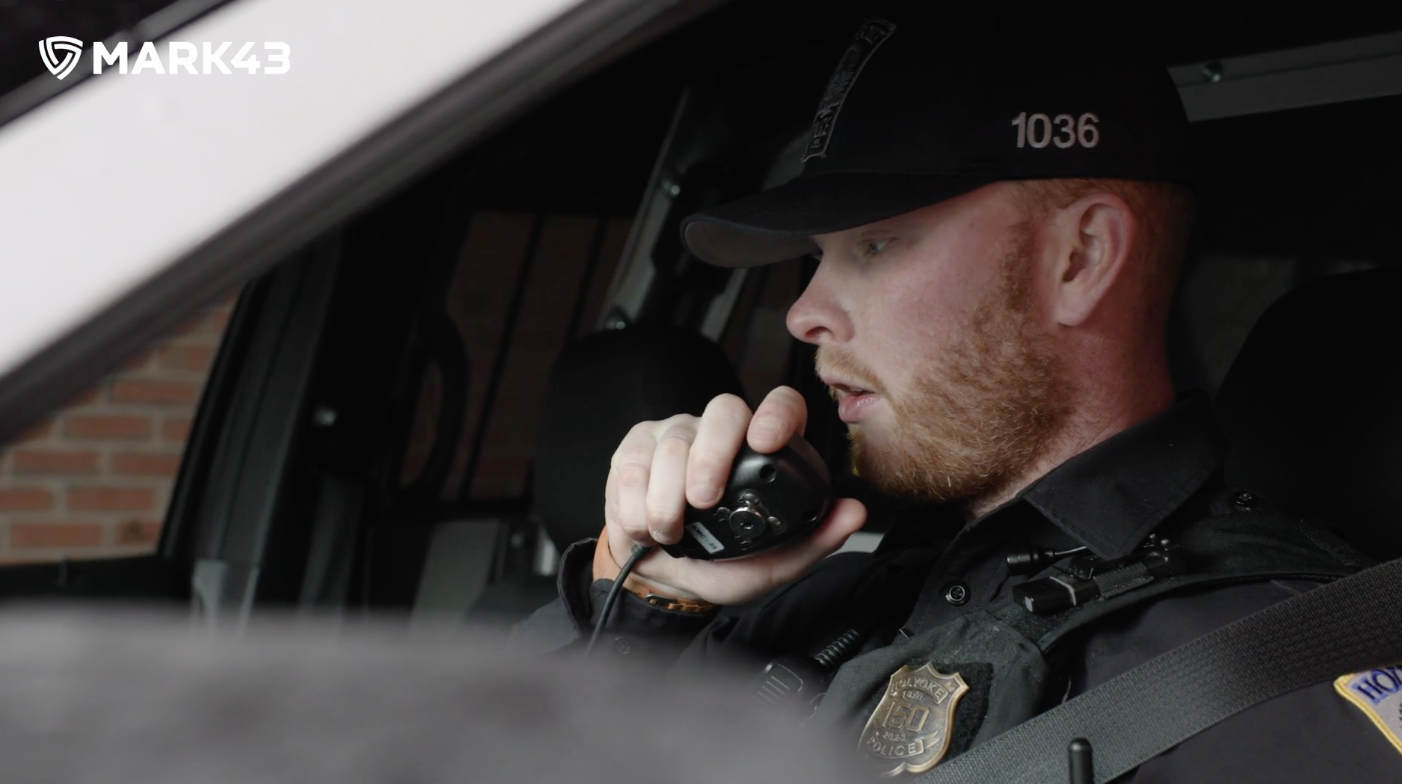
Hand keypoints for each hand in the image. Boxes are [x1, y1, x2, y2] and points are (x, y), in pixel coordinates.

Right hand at [602, 386, 866, 604]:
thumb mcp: (776, 562)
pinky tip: (646, 526)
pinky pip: (634, 462)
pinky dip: (636, 503)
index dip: (776, 414)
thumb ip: (817, 538)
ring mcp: (678, 434)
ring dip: (668, 498)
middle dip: (710, 457)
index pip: (782, 405)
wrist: (666, 579)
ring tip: (671, 533)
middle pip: (723, 411)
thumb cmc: (722, 563)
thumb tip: (854, 511)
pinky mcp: (637, 447)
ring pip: (674, 442)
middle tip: (703, 502)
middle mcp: (724, 434)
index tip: (766, 441)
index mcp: (765, 452)